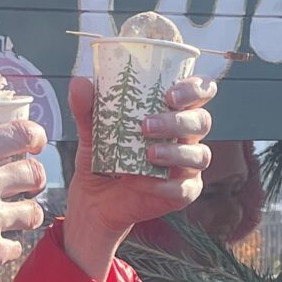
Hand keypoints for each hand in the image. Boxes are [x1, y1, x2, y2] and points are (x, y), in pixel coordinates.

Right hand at [0, 122, 47, 281]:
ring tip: (14, 220)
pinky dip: (5, 248)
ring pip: (33, 212)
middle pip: (34, 173)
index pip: (17, 134)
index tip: (37, 143)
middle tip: (28, 186)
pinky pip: (16, 246)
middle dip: (35, 178)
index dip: (34, 137)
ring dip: (26, 215)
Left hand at [61, 73, 213, 280]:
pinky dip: (162, 185)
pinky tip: (140, 182)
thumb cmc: (103, 156)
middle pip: (202, 121)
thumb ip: (87, 107)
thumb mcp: (91, 131)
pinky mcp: (182, 193)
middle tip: (146, 125)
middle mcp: (186, 136)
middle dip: (179, 121)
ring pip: (199, 155)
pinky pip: (183, 188)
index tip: (170, 94)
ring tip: (147, 153)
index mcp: (173, 112)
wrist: (94, 198)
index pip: (200, 91)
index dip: (195, 88)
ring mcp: (187, 165)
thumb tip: (79, 83)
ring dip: (175, 152)